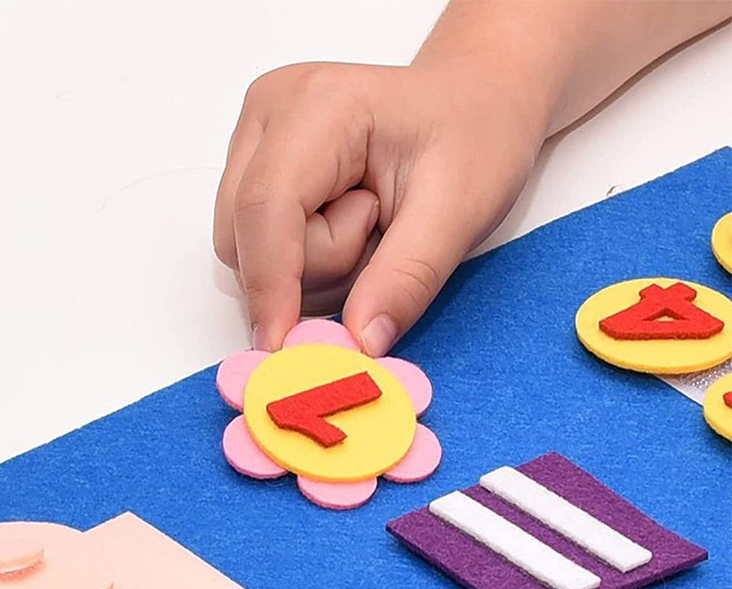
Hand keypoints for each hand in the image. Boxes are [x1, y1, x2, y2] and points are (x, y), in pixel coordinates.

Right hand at [212, 2, 730, 354]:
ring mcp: (258, 126)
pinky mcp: (260, 150)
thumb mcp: (460, 206)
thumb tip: (359, 353)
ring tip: (371, 219)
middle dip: (313, 263)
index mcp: (315, 105)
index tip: (283, 356)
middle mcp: (271, 108)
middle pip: (251, 237)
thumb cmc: (480, 131)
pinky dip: (302, 247)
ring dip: (310, 257)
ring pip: (246, 241)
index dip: (274, 293)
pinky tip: (349, 215)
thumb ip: (405, 277)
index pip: (268, 217)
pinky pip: (254, 233)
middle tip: (379, 235)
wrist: (485, 89)